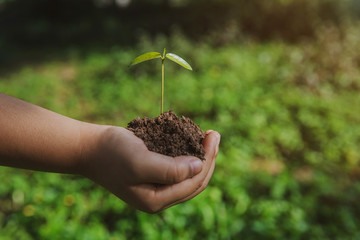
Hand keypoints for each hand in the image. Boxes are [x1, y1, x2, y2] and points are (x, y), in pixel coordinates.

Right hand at [79, 126, 219, 212]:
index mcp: (156, 200)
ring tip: (206, 137)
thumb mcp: (140, 161)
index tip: (213, 135)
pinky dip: (186, 155)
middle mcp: (158, 198)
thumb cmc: (111, 153)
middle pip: (194, 182)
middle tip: (214, 134)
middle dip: (208, 158)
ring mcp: (154, 187)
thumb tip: (199, 166)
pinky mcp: (151, 175)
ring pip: (187, 176)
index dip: (208, 159)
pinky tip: (190, 140)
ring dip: (200, 157)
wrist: (88, 148)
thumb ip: (170, 169)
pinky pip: (176, 168)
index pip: (194, 183)